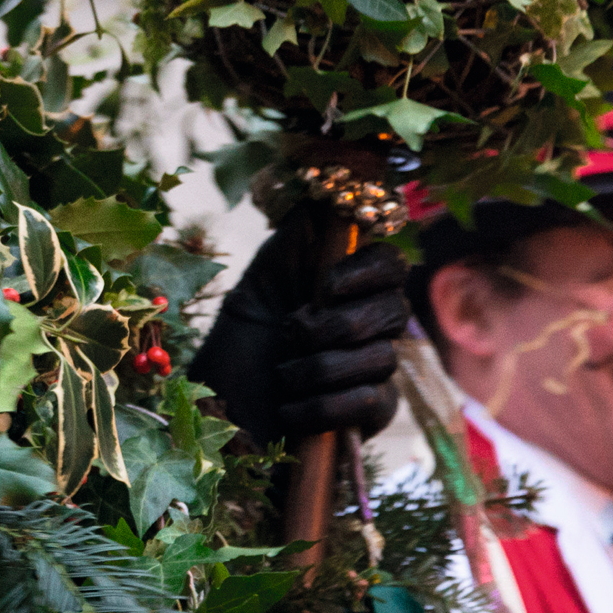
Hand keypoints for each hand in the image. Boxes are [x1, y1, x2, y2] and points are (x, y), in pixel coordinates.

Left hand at [188, 212, 410, 447]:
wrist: (217, 410)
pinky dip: (328, 406)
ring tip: (282, 376)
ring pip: (382, 360)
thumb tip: (326, 194)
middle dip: (337, 325)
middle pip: (395, 311)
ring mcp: (373, 372)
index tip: (326, 284)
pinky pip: (375, 404)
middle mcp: (368, 327)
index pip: (390, 265)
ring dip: (320, 369)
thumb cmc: (240, 343)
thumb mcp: (259, 282)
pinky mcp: (370, 417)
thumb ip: (297, 240)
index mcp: (345, 289)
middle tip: (291, 333)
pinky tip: (292, 410)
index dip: (369, 270)